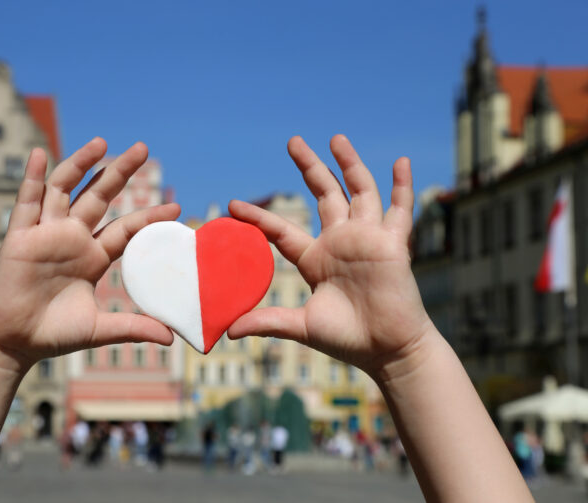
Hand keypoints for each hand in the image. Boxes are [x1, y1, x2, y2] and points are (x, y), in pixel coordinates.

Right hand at [0, 138, 179, 368]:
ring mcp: (46, 234)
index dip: (148, 217)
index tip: (175, 209)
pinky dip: (33, 177)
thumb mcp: (100, 329)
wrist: (12, 343)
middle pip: (99, 196)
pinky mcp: (20, 236)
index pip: (126, 228)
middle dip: (119, 172)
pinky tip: (40, 154)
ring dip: (81, 164)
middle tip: (142, 148)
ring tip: (102, 143)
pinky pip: (27, 201)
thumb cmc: (54, 334)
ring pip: (65, 189)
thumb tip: (171, 338)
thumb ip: (134, 327)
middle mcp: (72, 238)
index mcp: (93, 257)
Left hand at [227, 135, 433, 377]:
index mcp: (315, 259)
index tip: (233, 205)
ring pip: (358, 191)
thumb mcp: (302, 326)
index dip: (258, 218)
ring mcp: (367, 239)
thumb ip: (268, 322)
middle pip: (323, 194)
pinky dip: (402, 185)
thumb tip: (227, 332)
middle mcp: (340, 242)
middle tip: (293, 142)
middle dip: (309, 167)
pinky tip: (400, 162)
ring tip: (336, 138)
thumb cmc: (348, 340)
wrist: (388, 351)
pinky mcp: (392, 244)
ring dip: (349, 164)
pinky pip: (399, 210)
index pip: (281, 231)